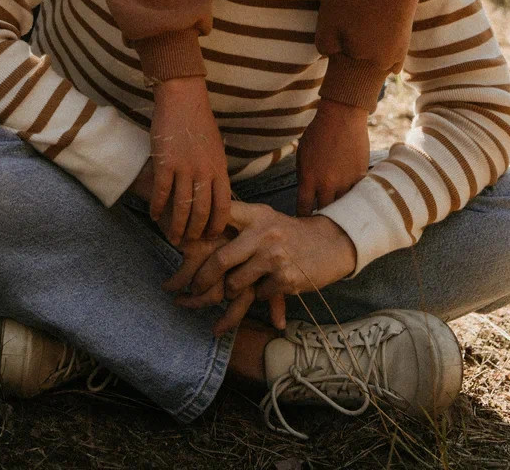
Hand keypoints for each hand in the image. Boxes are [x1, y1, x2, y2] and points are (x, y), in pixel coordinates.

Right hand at [149, 76, 231, 245]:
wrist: (183, 99)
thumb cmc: (200, 122)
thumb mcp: (217, 148)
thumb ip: (216, 171)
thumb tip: (216, 194)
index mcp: (220, 168)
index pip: (223, 206)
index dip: (217, 225)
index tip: (212, 236)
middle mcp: (204, 172)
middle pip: (202, 212)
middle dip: (195, 231)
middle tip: (189, 242)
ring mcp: (184, 168)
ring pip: (181, 207)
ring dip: (176, 226)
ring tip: (173, 237)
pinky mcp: (165, 163)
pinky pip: (161, 193)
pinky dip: (157, 207)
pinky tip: (154, 215)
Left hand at [167, 200, 356, 333]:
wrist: (330, 243)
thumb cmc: (289, 232)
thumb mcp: (266, 218)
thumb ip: (240, 221)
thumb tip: (200, 228)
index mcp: (256, 214)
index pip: (221, 214)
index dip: (198, 225)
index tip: (179, 238)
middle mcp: (263, 233)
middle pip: (220, 260)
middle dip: (201, 280)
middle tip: (189, 289)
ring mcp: (274, 256)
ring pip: (235, 284)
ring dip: (231, 292)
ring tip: (231, 290)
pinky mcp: (285, 279)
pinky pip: (257, 295)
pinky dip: (258, 295)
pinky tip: (267, 287)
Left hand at [296, 98, 369, 215]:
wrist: (342, 116)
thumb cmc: (318, 132)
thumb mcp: (302, 154)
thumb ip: (304, 176)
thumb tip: (307, 194)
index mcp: (308, 178)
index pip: (303, 209)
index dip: (303, 218)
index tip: (304, 223)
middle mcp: (327, 184)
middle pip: (324, 212)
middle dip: (322, 219)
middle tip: (322, 225)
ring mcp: (345, 181)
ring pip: (343, 207)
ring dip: (340, 211)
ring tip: (339, 219)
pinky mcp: (360, 177)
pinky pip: (357, 195)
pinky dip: (354, 199)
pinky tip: (354, 204)